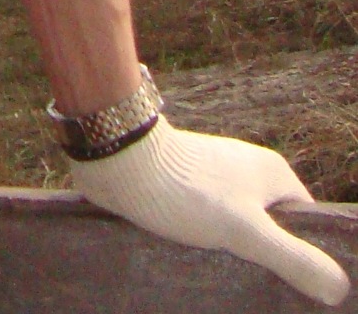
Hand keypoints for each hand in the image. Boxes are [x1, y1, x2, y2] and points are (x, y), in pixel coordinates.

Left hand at [69, 116, 350, 305]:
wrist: (120, 159)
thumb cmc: (186, 190)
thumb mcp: (247, 231)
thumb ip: (293, 258)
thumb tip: (339, 287)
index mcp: (272, 173)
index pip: (305, 223)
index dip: (307, 256)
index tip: (302, 290)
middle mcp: (246, 172)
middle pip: (271, 228)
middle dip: (269, 260)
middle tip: (266, 296)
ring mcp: (214, 180)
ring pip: (237, 229)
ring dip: (235, 256)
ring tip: (233, 286)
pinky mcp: (185, 189)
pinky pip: (207, 226)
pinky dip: (209, 248)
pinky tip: (204, 272)